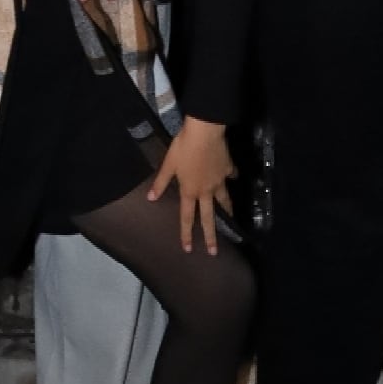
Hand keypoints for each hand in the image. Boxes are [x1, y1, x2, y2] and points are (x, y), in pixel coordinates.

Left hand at [143, 114, 236, 254]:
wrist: (205, 131)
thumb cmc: (183, 147)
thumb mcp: (169, 164)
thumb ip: (160, 182)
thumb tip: (150, 199)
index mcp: (190, 191)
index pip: (187, 217)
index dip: (186, 233)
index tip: (187, 249)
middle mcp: (206, 191)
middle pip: (209, 217)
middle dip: (210, 236)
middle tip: (213, 252)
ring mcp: (219, 181)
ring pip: (224, 200)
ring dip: (227, 211)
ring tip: (232, 220)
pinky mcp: (228, 169)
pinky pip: (230, 176)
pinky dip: (230, 178)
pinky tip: (232, 177)